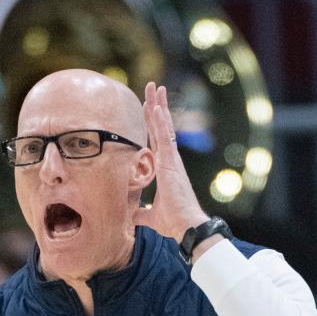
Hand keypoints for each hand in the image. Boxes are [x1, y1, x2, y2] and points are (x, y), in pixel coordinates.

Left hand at [133, 82, 207, 241]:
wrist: (185, 227)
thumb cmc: (173, 222)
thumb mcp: (149, 215)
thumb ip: (140, 211)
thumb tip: (131, 214)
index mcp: (165, 168)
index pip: (155, 140)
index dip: (151, 123)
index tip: (148, 107)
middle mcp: (170, 160)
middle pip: (160, 127)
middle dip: (156, 107)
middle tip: (153, 88)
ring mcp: (171, 160)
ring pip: (163, 127)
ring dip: (158, 106)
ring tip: (155, 88)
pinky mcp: (171, 164)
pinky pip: (164, 138)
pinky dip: (160, 122)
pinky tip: (156, 107)